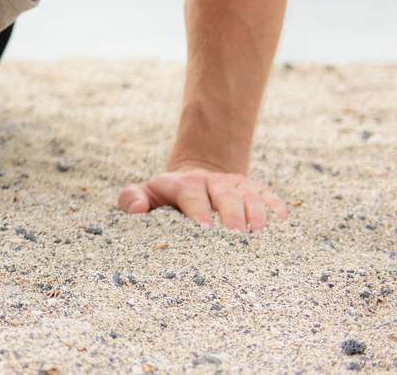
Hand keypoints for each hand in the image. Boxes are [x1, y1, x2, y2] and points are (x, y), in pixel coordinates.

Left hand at [117, 161, 288, 231]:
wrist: (194, 178)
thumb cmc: (165, 197)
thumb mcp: (145, 194)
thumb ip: (131, 199)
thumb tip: (138, 209)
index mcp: (183, 184)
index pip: (191, 194)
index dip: (198, 210)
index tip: (204, 229)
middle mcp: (211, 181)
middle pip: (224, 193)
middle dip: (231, 213)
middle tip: (237, 235)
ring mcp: (234, 184)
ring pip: (248, 194)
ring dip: (255, 212)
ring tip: (258, 233)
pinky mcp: (252, 188)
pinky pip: (267, 193)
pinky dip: (275, 204)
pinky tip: (282, 219)